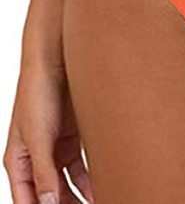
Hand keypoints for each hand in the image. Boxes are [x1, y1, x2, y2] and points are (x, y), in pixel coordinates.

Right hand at [3, 51, 93, 203]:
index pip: (27, 201)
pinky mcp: (73, 139)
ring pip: (66, 186)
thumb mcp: (37, 136)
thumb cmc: (38, 93)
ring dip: (80, 199)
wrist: (58, 59)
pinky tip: (101, 190)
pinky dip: (90, 182)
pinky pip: (81, 169)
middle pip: (49, 197)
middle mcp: (36, 159)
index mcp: (19, 162)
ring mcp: (54, 149)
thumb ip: (43, 171)